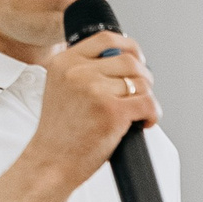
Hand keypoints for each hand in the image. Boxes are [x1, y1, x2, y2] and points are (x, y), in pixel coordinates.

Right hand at [26, 30, 156, 195]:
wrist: (49, 163)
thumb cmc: (59, 134)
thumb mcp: (61, 89)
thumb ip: (83, 71)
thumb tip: (122, 60)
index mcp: (64, 62)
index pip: (106, 38)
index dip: (129, 46)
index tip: (137, 59)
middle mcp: (78, 72)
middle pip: (129, 60)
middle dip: (143, 77)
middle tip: (140, 94)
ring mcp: (94, 90)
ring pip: (141, 82)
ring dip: (147, 98)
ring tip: (138, 112)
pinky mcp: (112, 111)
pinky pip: (148, 103)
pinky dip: (153, 114)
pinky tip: (144, 122)